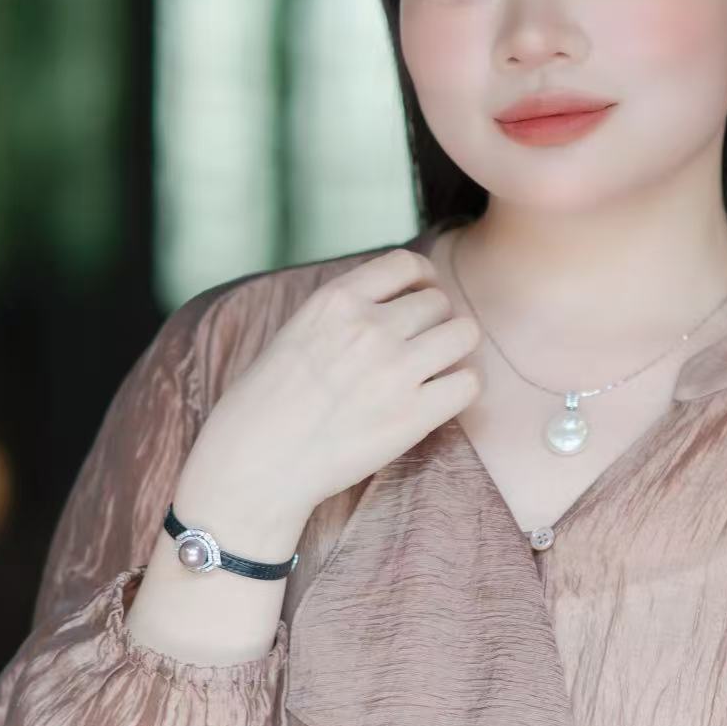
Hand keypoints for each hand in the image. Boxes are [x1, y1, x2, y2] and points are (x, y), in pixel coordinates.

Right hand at [183, 247, 482, 529]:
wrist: (258, 462)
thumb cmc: (267, 403)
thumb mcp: (297, 331)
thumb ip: (345, 313)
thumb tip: (392, 304)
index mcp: (337, 300)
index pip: (407, 263)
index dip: (424, 279)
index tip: (422, 297)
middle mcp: (371, 327)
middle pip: (439, 302)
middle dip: (434, 323)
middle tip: (420, 350)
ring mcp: (395, 369)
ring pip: (464, 334)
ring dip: (455, 350)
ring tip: (436, 371)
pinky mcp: (414, 416)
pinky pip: (468, 383)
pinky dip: (462, 388)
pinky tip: (441, 399)